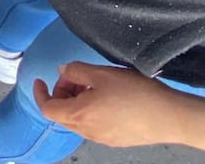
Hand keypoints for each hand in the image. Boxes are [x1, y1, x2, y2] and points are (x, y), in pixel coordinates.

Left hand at [33, 61, 204, 148]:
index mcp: (78, 115)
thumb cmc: (135, 93)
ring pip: (78, 119)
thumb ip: (76, 70)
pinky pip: (93, 124)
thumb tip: (61, 70)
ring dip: (76, 100)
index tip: (39, 79)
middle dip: (62, 92)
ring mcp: (101, 138)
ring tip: (93, 83)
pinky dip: (89, 109)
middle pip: (62, 113)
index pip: (47, 108)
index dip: (40, 93)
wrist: (170, 117)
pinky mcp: (116, 140)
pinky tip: (107, 97)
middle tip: (75, 75)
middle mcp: (86, 131)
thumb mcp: (102, 73)